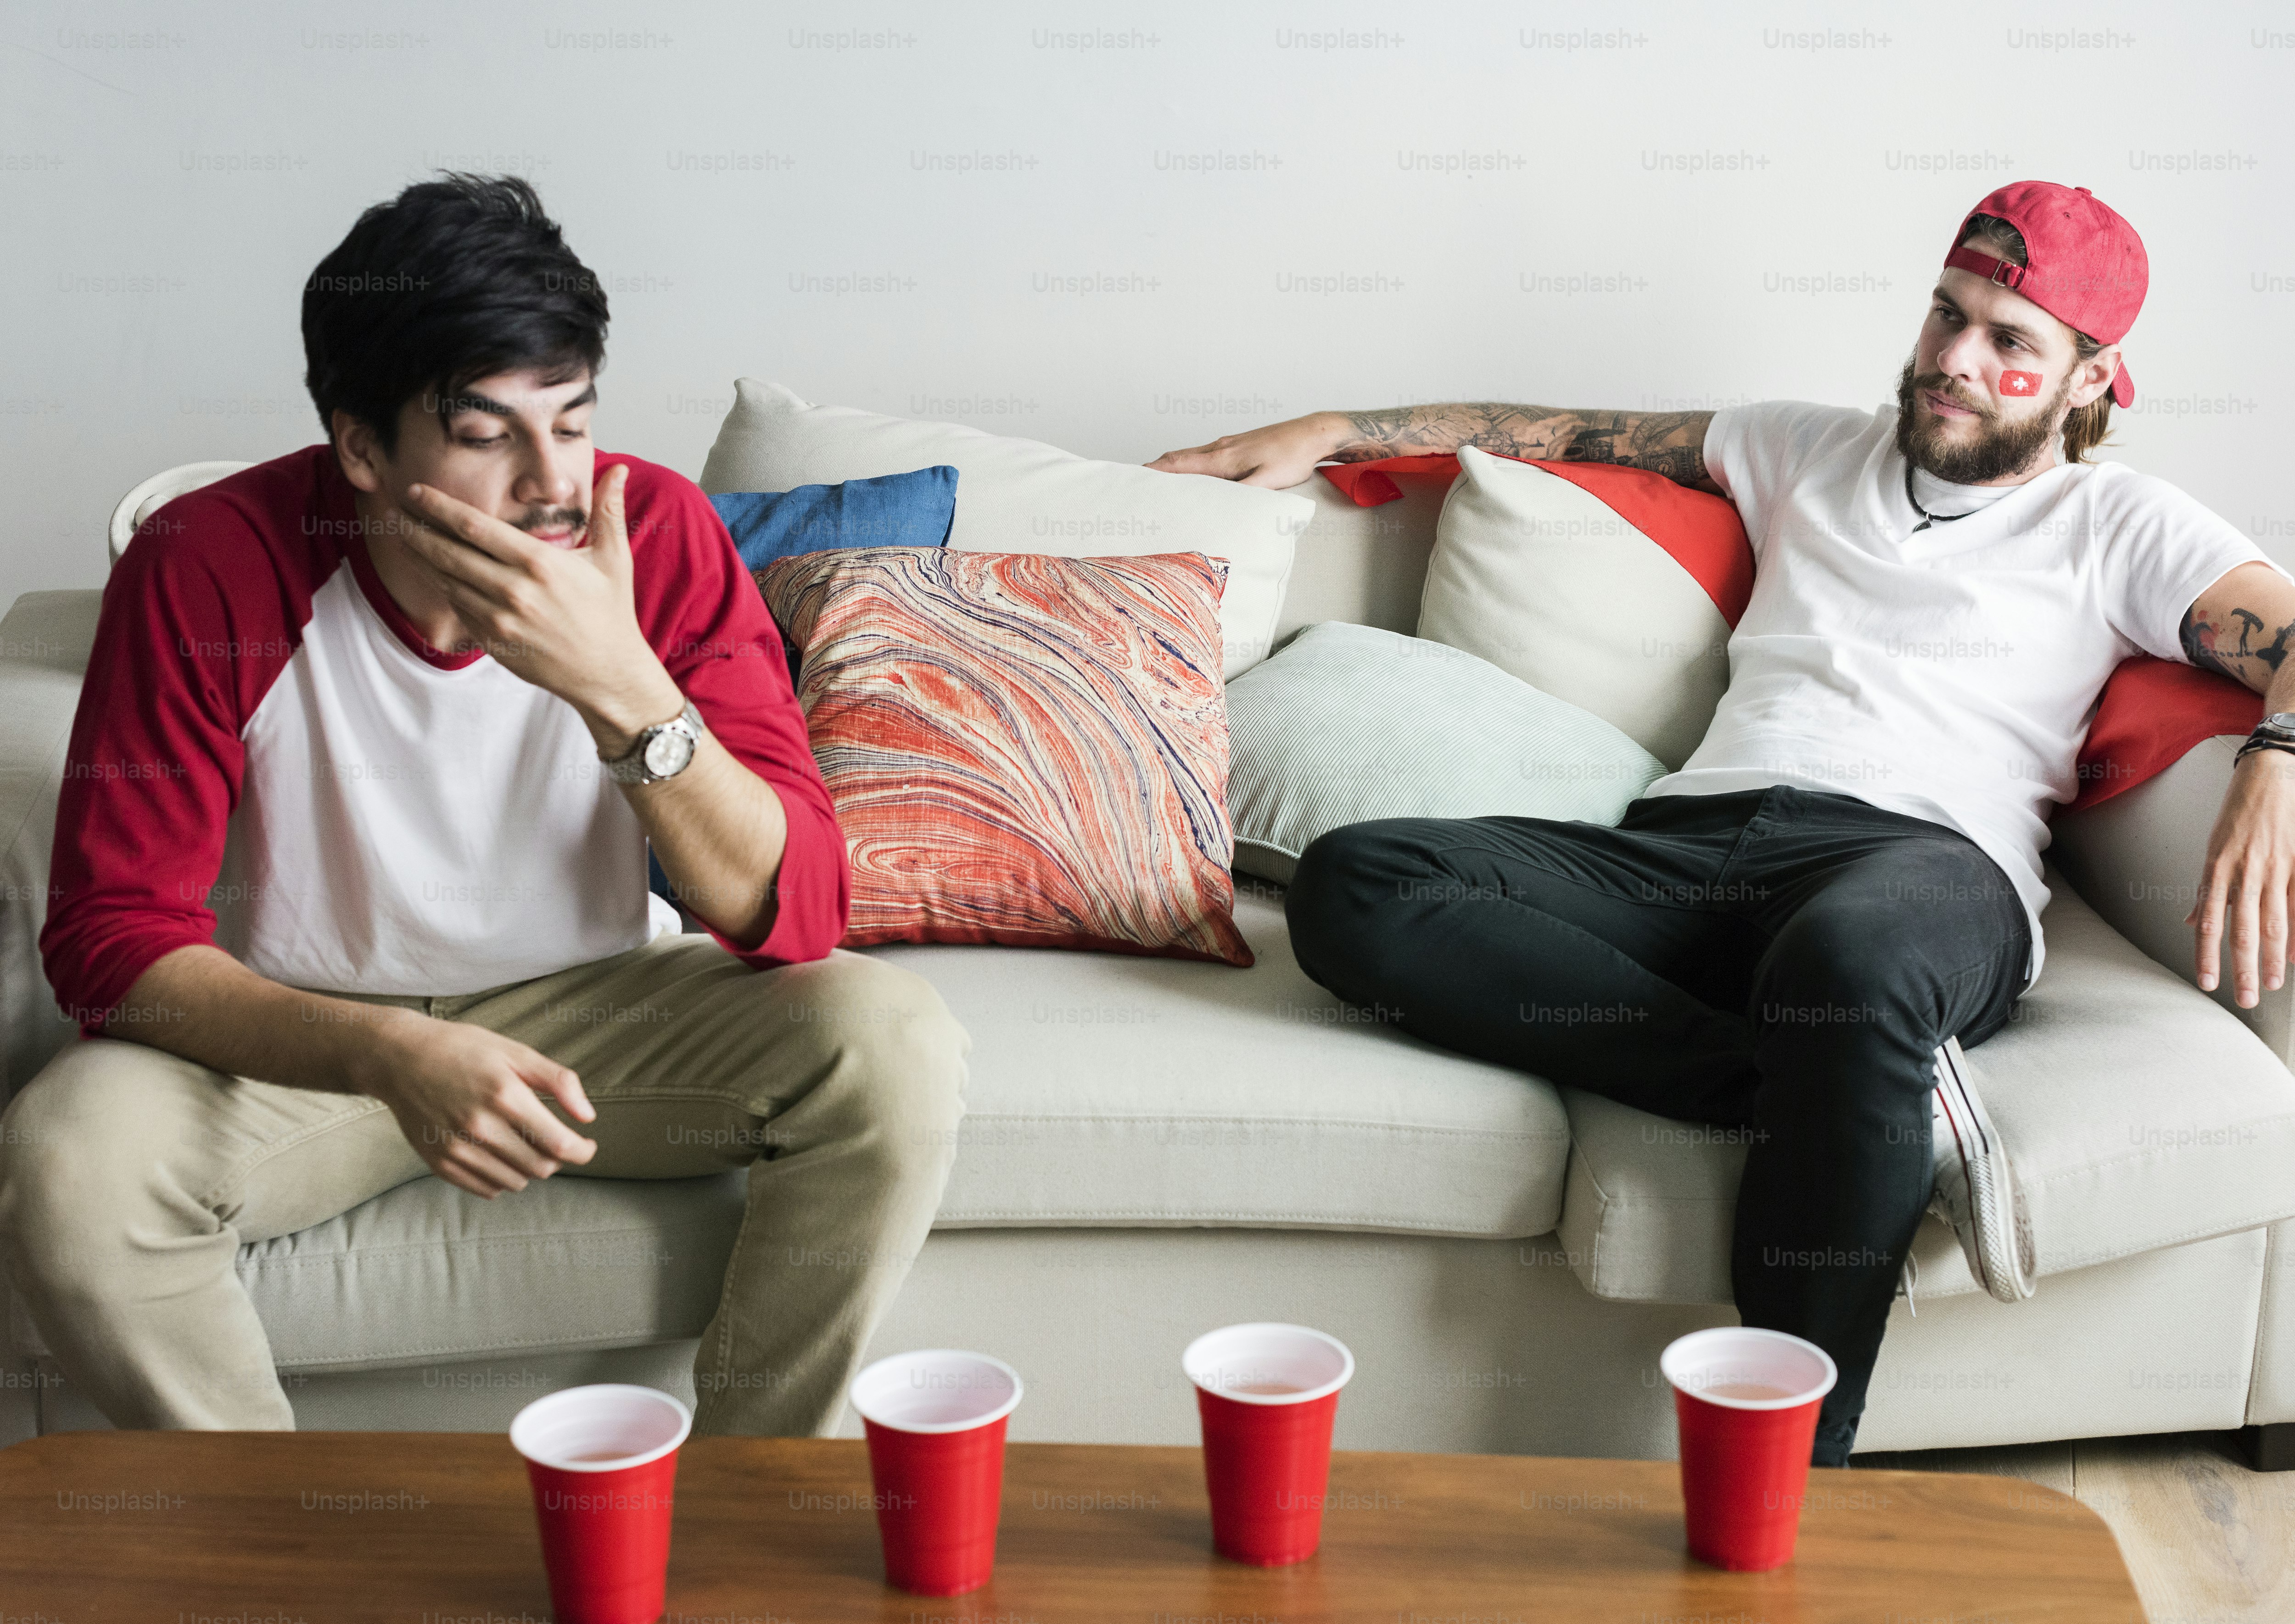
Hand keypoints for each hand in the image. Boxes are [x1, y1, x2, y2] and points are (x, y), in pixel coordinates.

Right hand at [357, 1014, 598, 1197]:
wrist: (400, 1058)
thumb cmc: (464, 1050)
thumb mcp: (516, 1052)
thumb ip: (559, 1082)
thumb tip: (588, 1117)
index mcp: (505, 1095)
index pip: (558, 1144)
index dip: (582, 1151)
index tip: (587, 1146)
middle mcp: (480, 1127)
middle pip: (540, 1167)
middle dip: (557, 1158)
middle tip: (553, 1140)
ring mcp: (456, 1148)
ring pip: (515, 1182)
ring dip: (529, 1169)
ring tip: (523, 1143)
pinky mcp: (438, 1162)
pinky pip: (485, 1188)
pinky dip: (501, 1178)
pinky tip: (498, 1154)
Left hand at [400, 463, 682, 754]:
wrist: (607, 673)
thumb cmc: (611, 613)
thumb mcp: (614, 558)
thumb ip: (608, 510)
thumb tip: (618, 468)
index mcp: (540, 563)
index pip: (474, 526)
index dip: (439, 507)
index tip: (417, 492)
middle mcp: (514, 590)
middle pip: (448, 552)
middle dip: (416, 529)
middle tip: (396, 511)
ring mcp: (500, 619)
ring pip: (446, 581)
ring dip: (421, 559)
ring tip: (406, 538)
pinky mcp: (493, 641)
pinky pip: (458, 609)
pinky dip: (445, 589)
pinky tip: (437, 573)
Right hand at [1147, 411, 1347, 487]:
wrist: (1313, 434)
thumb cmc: (1293, 455)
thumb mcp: (1267, 480)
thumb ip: (1242, 493)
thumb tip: (1217, 505)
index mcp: (1223, 457)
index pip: (1179, 464)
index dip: (1155, 471)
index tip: (1134, 478)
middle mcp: (1221, 447)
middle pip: (1179, 457)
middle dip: (1155, 469)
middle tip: (1135, 481)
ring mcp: (1229, 444)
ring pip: (1191, 454)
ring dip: (1171, 465)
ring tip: (1156, 479)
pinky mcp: (1239, 445)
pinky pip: (1205, 454)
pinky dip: (1189, 463)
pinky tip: (1194, 472)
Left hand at [2187, 748, 2294, 1006]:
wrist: (2268, 777)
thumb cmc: (2236, 815)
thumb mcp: (2212, 849)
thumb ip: (2206, 889)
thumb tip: (2193, 922)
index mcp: (2216, 869)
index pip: (2209, 922)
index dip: (2207, 955)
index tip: (2208, 982)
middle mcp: (2244, 872)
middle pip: (2242, 930)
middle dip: (2244, 968)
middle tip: (2247, 999)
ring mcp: (2274, 868)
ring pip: (2273, 922)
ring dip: (2273, 957)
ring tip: (2273, 984)